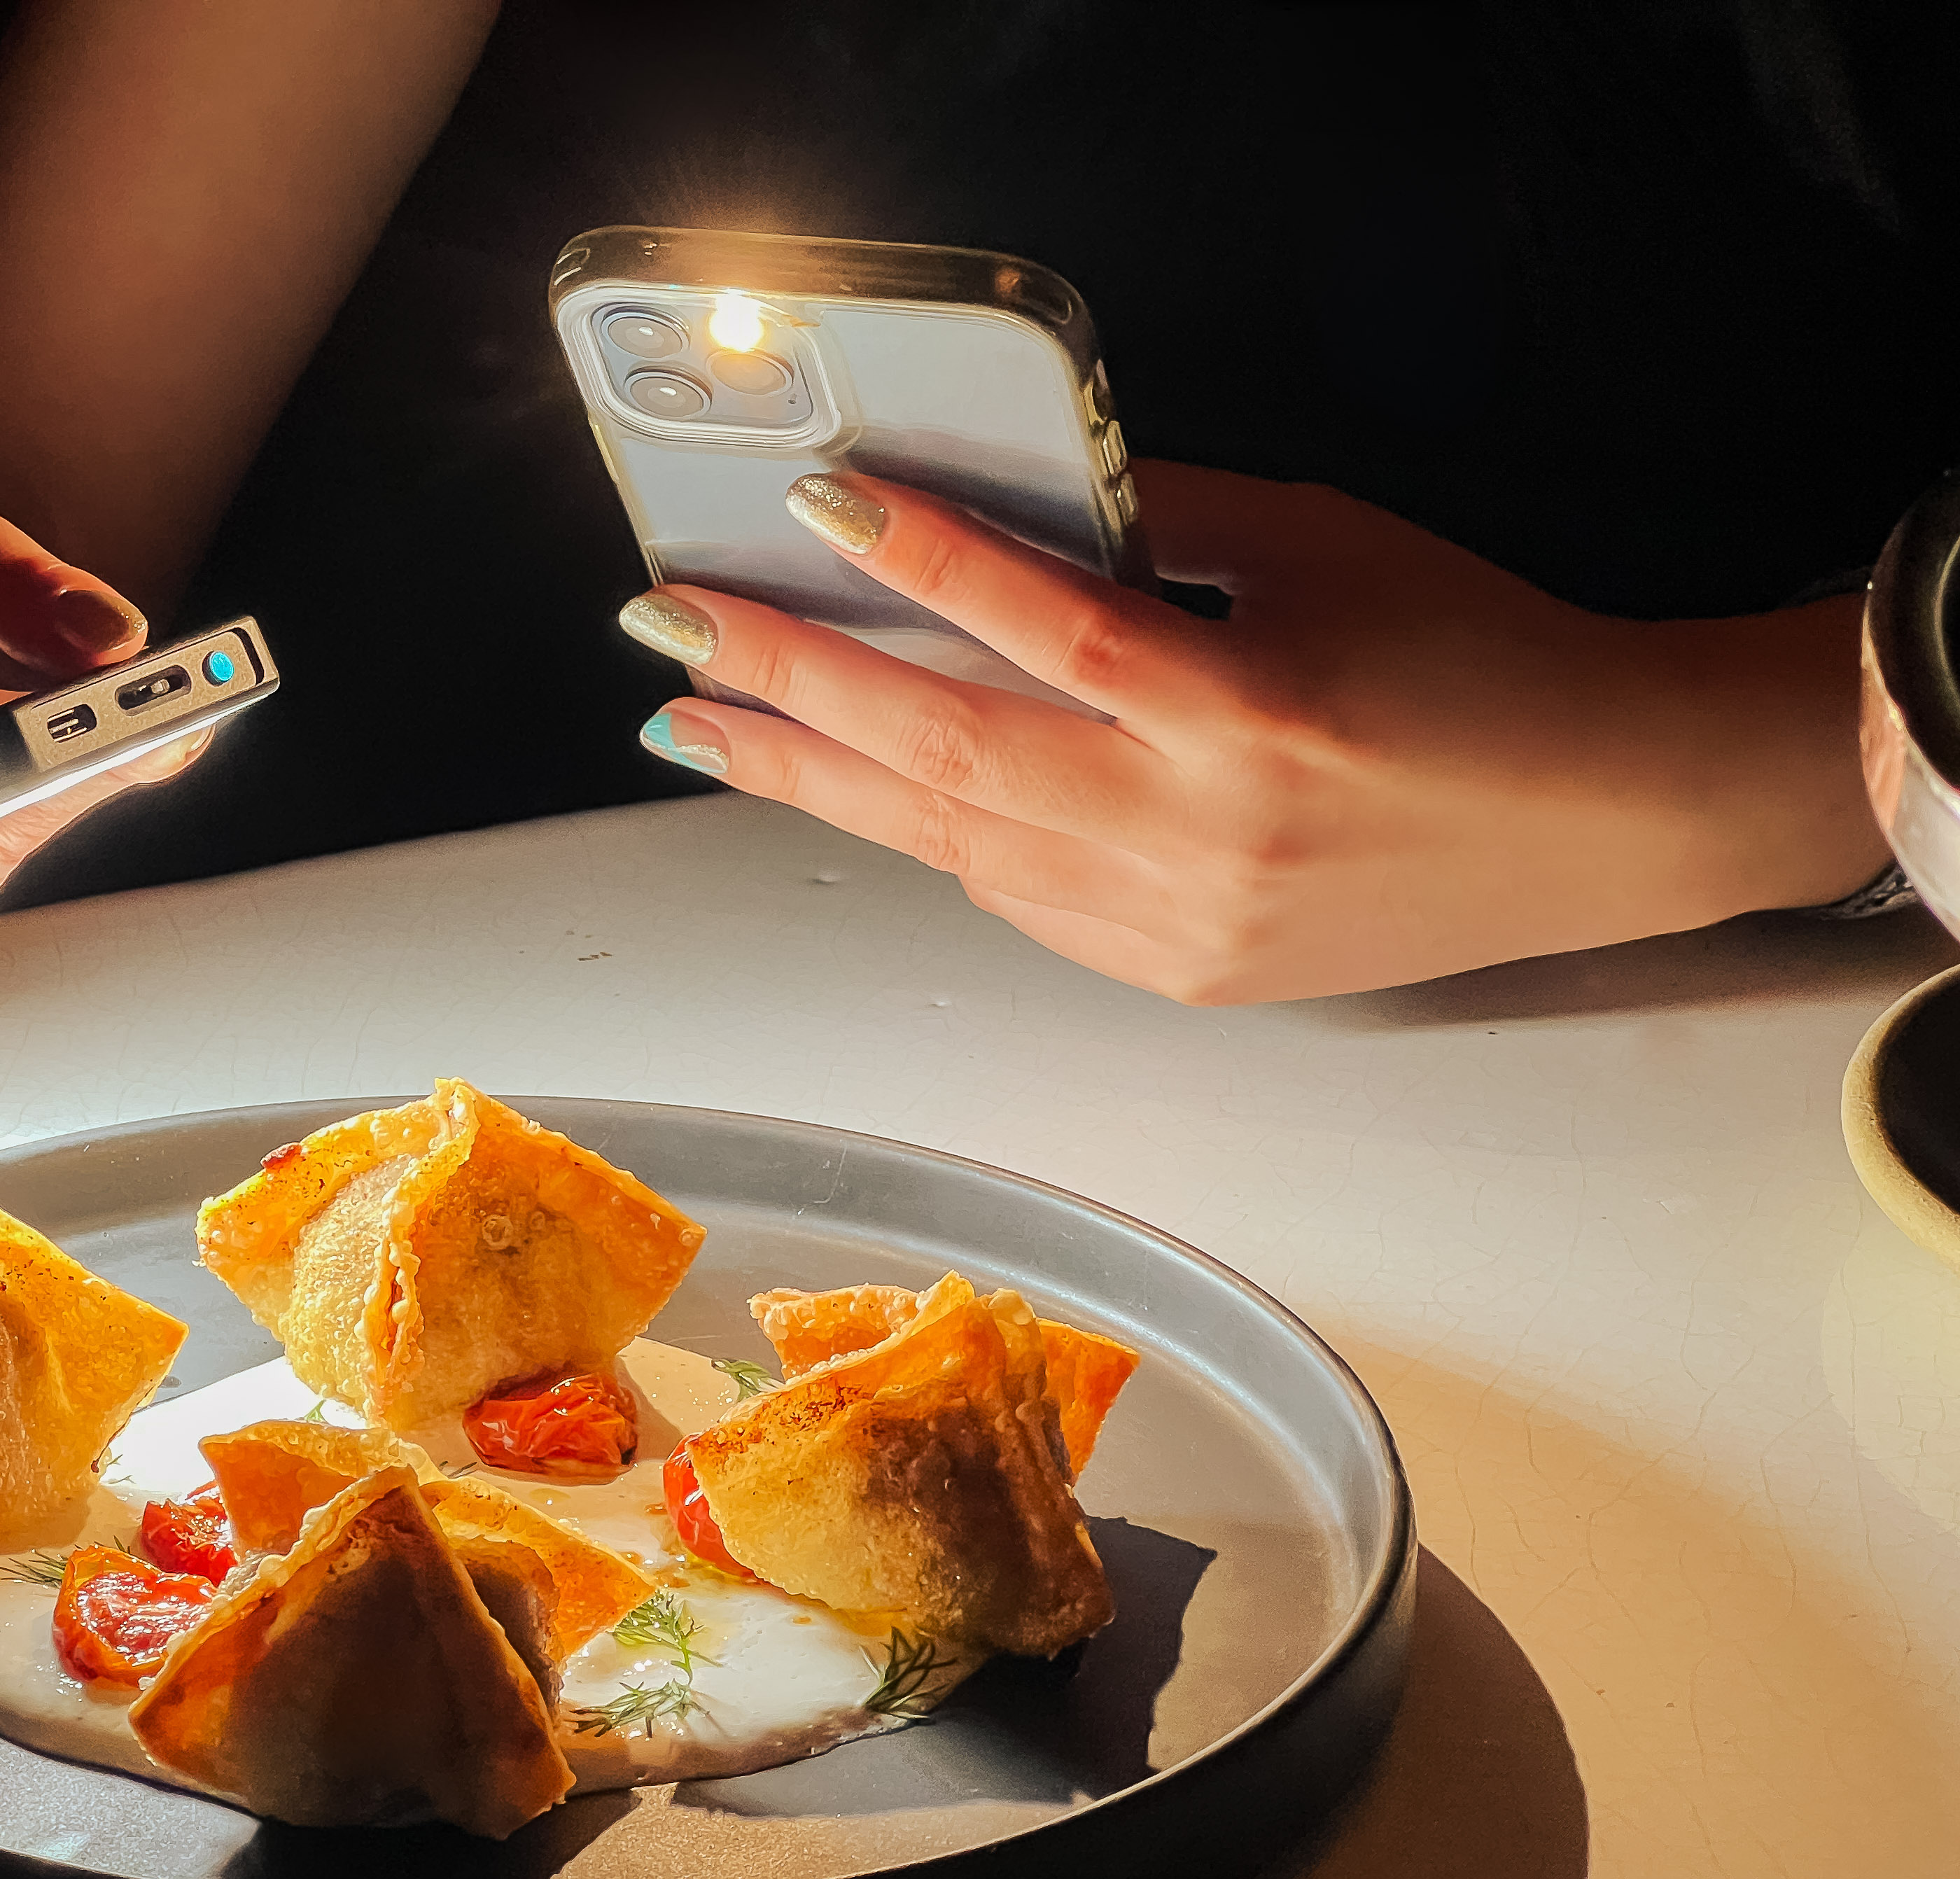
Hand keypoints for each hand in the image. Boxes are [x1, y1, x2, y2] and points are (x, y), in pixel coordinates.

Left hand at [620, 465, 1884, 1002]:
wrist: (1609, 816)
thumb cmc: (1484, 666)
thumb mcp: (1326, 547)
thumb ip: (1162, 520)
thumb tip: (1014, 495)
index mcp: (1251, 713)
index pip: (1043, 625)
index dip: (914, 560)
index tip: (808, 504)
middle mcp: (1202, 836)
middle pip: (951, 757)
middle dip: (792, 690)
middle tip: (674, 637)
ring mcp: (1183, 925)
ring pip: (953, 845)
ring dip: (818, 780)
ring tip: (706, 727)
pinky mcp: (1181, 978)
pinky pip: (1015, 902)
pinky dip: (929, 839)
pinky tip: (858, 791)